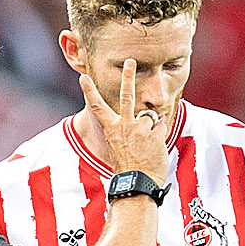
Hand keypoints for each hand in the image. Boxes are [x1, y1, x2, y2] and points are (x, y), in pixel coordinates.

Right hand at [79, 59, 169, 183]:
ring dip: (152, 128)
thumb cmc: (128, 169)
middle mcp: (125, 126)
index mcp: (112, 130)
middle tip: (130, 61)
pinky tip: (154, 148)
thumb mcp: (120, 148)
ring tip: (147, 145)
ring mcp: (140, 129)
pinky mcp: (154, 134)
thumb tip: (144, 117)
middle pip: (127, 96)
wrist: (137, 184)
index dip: (90, 92)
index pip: (98, 107)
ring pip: (150, 117)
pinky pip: (161, 127)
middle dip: (128, 76)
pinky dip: (160, 135)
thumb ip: (127, 131)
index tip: (83, 78)